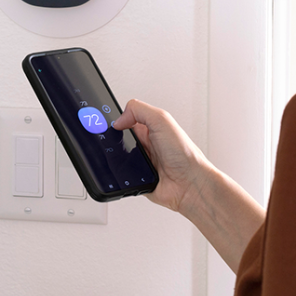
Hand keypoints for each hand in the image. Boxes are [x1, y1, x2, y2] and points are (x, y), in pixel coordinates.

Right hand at [113, 99, 213, 213]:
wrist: (190, 184)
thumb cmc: (184, 154)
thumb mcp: (162, 120)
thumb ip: (139, 111)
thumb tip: (118, 119)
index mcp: (150, 128)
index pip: (126, 118)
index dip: (116, 119)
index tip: (106, 121)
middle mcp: (145, 144)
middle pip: (118, 138)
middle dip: (112, 139)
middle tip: (110, 140)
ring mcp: (141, 162)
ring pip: (117, 157)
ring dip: (115, 158)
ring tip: (120, 157)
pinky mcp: (137, 179)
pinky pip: (120, 176)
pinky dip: (119, 175)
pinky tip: (125, 172)